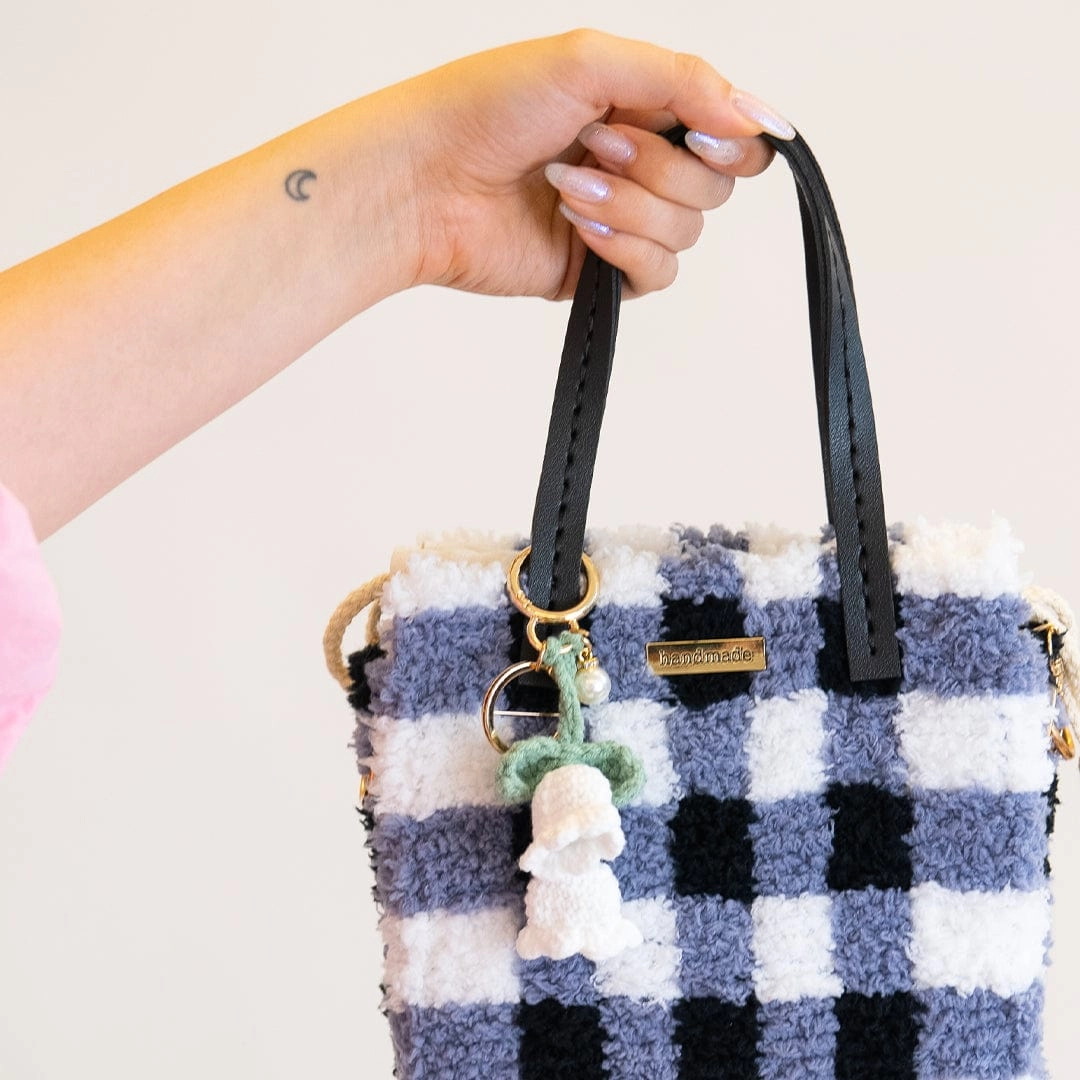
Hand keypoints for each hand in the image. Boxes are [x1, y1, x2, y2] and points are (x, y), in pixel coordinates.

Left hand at [389, 28, 794, 300]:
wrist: (423, 182)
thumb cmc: (486, 108)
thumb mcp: (590, 62)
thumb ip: (684, 81)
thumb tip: (760, 119)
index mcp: (642, 107)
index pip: (730, 135)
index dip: (732, 141)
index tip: (704, 136)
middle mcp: (639, 165)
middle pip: (715, 187)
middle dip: (659, 168)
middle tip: (596, 144)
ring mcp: (619, 222)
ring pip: (686, 232)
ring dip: (631, 205)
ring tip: (567, 185)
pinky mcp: (597, 272)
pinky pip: (656, 275)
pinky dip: (624, 249)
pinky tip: (577, 226)